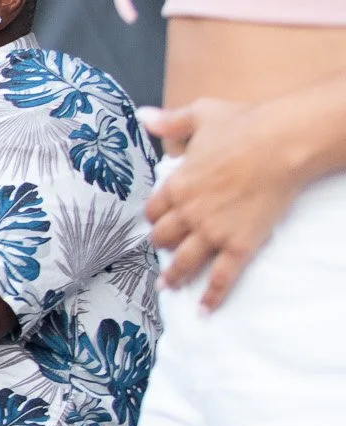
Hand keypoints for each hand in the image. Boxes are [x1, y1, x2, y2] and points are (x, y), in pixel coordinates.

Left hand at [141, 97, 307, 308]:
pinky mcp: (239, 245)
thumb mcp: (199, 114)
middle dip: (162, 245)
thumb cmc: (244, 123)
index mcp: (177, 184)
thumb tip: (144, 116)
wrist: (282, 142)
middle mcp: (189, 212)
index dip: (155, 216)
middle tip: (164, 252)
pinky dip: (211, 296)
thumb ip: (170, 121)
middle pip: (163, 238)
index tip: (158, 222)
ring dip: (173, 276)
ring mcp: (213, 231)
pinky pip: (222, 277)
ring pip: (184, 261)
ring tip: (168, 287)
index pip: (154, 209)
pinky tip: (204, 311)